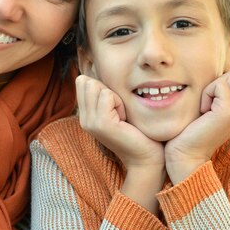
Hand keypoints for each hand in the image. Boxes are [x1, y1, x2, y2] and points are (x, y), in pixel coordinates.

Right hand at [76, 75, 164, 212]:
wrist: (146, 158)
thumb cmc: (138, 131)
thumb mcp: (117, 108)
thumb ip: (105, 93)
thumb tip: (98, 71)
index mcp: (85, 115)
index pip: (83, 81)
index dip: (103, 87)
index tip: (116, 107)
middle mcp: (83, 119)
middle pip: (87, 82)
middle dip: (108, 90)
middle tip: (120, 111)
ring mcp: (90, 123)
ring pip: (96, 86)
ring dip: (115, 96)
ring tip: (123, 116)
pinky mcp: (102, 124)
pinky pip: (106, 95)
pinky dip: (120, 102)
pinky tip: (125, 119)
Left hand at [164, 67, 229, 182]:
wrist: (185, 156)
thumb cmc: (187, 131)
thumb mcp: (205, 107)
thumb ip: (216, 92)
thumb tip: (219, 70)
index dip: (221, 80)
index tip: (208, 102)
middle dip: (218, 81)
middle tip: (206, 104)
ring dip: (211, 88)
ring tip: (205, 109)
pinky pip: (219, 84)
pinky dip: (207, 94)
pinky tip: (202, 112)